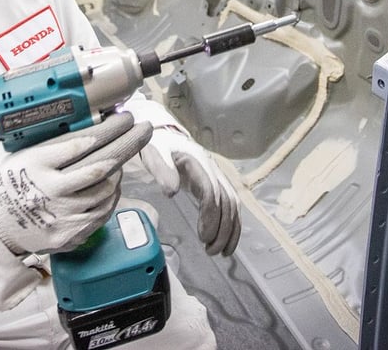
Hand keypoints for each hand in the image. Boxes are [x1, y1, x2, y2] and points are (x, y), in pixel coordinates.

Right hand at [0, 112, 151, 254]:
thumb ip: (56, 142)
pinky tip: (111, 183)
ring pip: (107, 189)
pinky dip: (112, 194)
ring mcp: (63, 215)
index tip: (125, 118)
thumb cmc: (12, 182)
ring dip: (119, 170)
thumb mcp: (25, 153)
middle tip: (143, 129)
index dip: (110, 128)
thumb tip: (92, 123)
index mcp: (38, 164)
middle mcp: (52, 190)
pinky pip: (103, 211)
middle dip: (128, 142)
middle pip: (102, 164)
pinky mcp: (71, 234)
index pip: (84, 142)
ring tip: (120, 157)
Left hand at [140, 126, 240, 255]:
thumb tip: (171, 191)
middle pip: (227, 203)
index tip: (203, 236)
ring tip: (219, 252)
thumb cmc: (159, 145)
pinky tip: (226, 242)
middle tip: (210, 251)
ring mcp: (218, 177)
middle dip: (222, 230)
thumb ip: (162, 170)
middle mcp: (213, 171)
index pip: (211, 192)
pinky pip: (232, 206)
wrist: (167, 134)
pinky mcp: (218, 184)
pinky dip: (232, 225)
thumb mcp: (155, 153)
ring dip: (230, 231)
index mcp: (198, 163)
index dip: (210, 216)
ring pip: (233, 206)